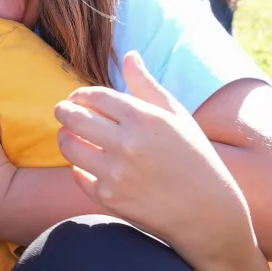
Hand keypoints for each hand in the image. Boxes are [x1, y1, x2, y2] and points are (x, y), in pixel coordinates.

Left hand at [56, 51, 269, 270]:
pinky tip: (86, 165)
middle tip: (62, 111)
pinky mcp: (109, 197)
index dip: (80, 95)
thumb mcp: (177, 118)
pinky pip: (78, 175)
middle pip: (73, 117)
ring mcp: (116, 172)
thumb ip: (147, 86)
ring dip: (65, 138)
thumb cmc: (195, 159)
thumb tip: (129, 56)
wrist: (209, 215)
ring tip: (69, 136)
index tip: (76, 98)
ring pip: (69, 146)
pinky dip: (79, 169)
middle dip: (63, 111)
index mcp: (146, 119)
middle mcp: (128, 143)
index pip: (94, 96)